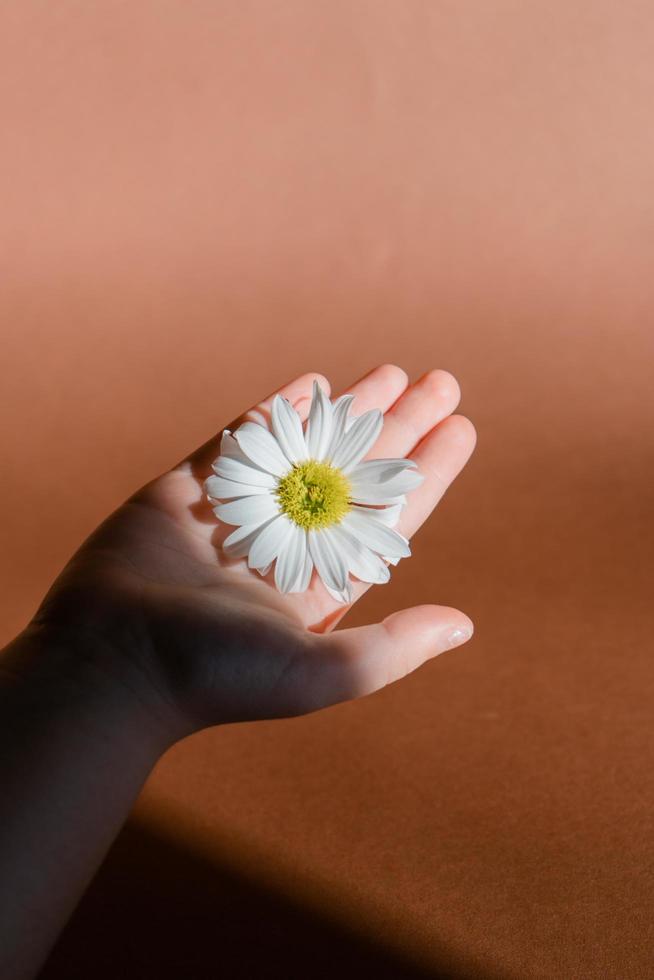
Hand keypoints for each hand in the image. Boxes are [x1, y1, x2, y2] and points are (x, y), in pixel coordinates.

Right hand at [29, 365, 475, 740]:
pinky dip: (279, 407)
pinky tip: (316, 383)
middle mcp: (285, 543)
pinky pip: (243, 437)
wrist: (111, 662)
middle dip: (399, 429)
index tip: (461, 429)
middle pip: (357, 472)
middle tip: (443, 383)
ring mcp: (237, 511)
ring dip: (350, 409)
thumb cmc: (218, 675)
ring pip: (307, 447)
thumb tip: (463, 626)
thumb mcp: (324, 672)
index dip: (427, 474)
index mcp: (320, 582)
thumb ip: (395, 648)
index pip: (387, 517)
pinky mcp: (189, 487)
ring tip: (395, 374)